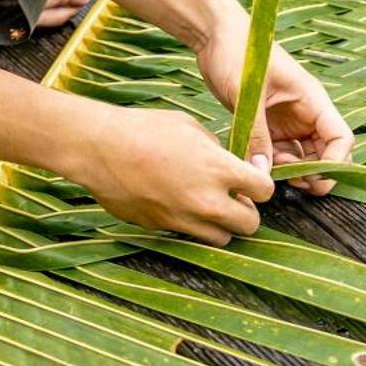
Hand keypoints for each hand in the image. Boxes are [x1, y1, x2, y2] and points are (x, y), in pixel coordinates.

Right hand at [62, 104, 273, 244]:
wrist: (100, 149)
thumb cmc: (144, 129)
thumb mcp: (190, 127)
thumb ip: (215, 150)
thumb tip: (225, 162)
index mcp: (218, 169)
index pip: (265, 190)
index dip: (261, 184)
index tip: (251, 179)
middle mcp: (206, 201)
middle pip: (250, 225)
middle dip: (247, 211)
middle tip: (234, 197)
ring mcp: (183, 220)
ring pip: (222, 239)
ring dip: (221, 224)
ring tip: (207, 205)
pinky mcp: (162, 229)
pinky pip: (189, 237)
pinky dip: (192, 226)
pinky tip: (178, 204)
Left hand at [195, 17, 352, 194]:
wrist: (214, 36)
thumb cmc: (238, 51)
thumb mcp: (248, 94)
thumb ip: (257, 135)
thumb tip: (262, 173)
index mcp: (312, 99)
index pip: (341, 138)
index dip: (334, 163)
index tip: (311, 178)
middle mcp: (305, 112)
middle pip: (326, 153)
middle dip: (314, 173)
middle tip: (289, 180)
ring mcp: (287, 120)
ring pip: (303, 157)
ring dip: (292, 171)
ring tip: (269, 169)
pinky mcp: (268, 125)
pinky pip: (280, 153)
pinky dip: (273, 164)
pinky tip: (257, 164)